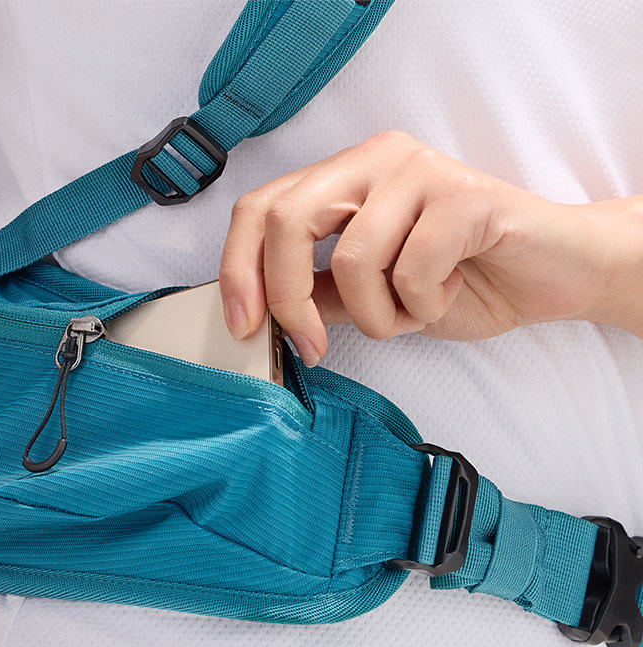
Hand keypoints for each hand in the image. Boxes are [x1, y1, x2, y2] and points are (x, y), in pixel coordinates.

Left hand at [219, 131, 642, 364]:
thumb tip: (259, 316)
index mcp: (344, 177)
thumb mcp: (370, 299)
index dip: (239, 268)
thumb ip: (318, 296)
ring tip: (414, 310)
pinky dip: (425, 305)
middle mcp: (375, 160)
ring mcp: (420, 171)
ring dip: (380, 314)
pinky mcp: (464, 194)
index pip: (261, 208)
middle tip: (313, 344)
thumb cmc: (457, 282)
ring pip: (354, 258)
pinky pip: (412, 267)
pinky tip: (452, 292)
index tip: (244, 326)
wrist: (547, 278)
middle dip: (289, 297)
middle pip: (289, 220)